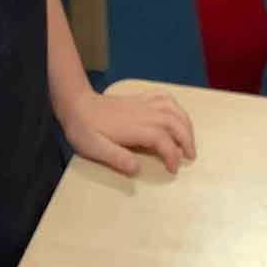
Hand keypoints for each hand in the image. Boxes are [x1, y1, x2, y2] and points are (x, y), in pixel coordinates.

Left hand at [61, 90, 195, 175]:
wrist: (76, 104)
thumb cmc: (84, 129)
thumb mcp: (94, 148)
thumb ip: (116, 158)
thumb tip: (137, 169)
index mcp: (134, 128)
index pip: (163, 140)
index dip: (172, 155)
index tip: (172, 169)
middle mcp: (144, 113)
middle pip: (175, 123)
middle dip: (187, 140)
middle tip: (190, 157)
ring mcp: (143, 104)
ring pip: (174, 109)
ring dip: (186, 124)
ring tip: (189, 139)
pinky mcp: (140, 99)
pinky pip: (165, 97)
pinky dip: (176, 106)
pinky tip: (177, 116)